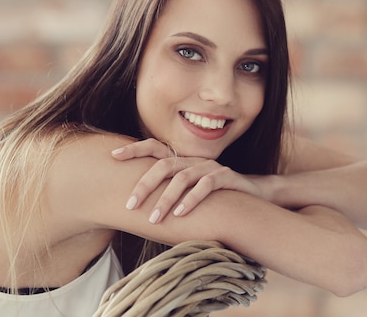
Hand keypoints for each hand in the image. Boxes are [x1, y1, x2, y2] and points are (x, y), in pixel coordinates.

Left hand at [112, 138, 261, 223]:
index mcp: (182, 160)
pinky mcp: (226, 176)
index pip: (154, 148)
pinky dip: (192, 200)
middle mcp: (193, 160)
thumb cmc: (213, 197)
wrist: (253, 194)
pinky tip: (181, 214)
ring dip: (166, 199)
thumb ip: (167, 192)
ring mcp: (210, 166)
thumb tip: (135, 206)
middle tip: (131, 205)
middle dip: (145, 185)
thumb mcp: (187, 192)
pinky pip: (207, 186)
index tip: (113, 156)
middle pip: (164, 164)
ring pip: (183, 177)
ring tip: (155, 218)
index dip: (134, 149)